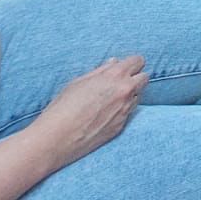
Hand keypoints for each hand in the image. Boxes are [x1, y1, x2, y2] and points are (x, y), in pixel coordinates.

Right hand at [24, 56, 147, 171]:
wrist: (55, 139)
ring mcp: (125, 110)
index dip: (131, 64)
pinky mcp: (121, 126)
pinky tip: (104, 116)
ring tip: (108, 102)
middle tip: (119, 84)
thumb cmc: (62, 107)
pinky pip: (128, 114)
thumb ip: (101, 71)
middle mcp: (125, 91)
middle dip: (135, 78)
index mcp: (115, 75)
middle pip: (145, 78)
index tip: (125, 68)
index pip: (138, 61)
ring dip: (129, 96)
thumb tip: (115, 62)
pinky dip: (121, 112)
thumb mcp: (79, 82)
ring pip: (138, 97)